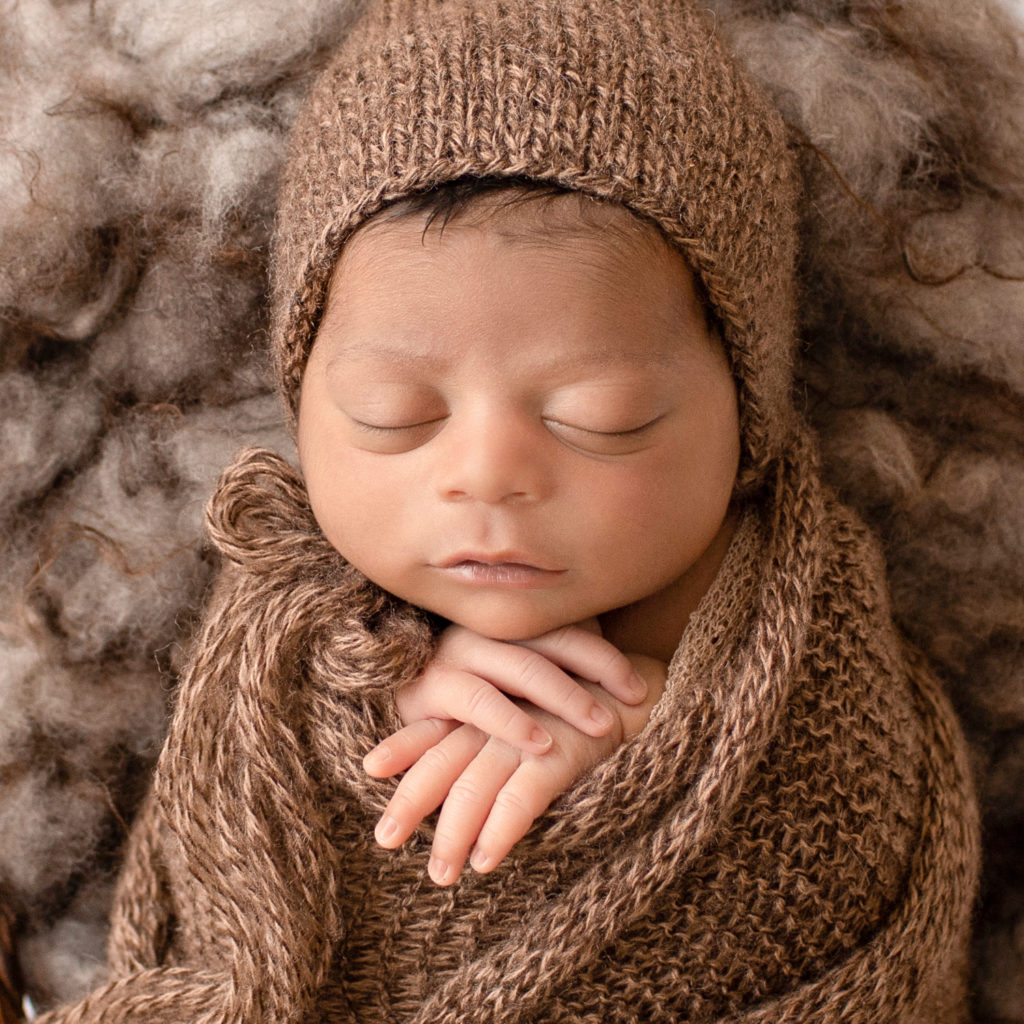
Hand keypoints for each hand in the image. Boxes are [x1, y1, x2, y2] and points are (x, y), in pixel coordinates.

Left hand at [363, 623, 665, 884]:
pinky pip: (524, 795)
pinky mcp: (567, 750)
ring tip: (439, 874)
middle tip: (384, 839)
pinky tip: (485, 861)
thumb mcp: (533, 721)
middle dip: (413, 800)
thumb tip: (459, 789)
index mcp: (494, 702)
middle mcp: (505, 714)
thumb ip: (496, 741)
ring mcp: (534, 730)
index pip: (439, 725)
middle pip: (445, 756)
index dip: (404, 745)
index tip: (369, 768)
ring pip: (476, 783)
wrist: (651, 695)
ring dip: (453, 832)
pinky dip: (501, 830)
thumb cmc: (586, 714)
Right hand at [388, 621, 649, 755]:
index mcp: (506, 621)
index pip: (567, 627)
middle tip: (634, 704)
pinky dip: (511, 721)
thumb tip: (616, 676)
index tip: (641, 687)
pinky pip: (477, 701)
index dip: (607, 656)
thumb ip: (547, 665)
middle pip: (551, 642)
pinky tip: (541, 743)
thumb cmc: (464, 693)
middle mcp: (483, 629)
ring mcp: (455, 655)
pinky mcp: (429, 689)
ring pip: (521, 667)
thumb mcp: (506, 676)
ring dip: (564, 696)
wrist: (390, 697)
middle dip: (596, 672)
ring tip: (602, 726)